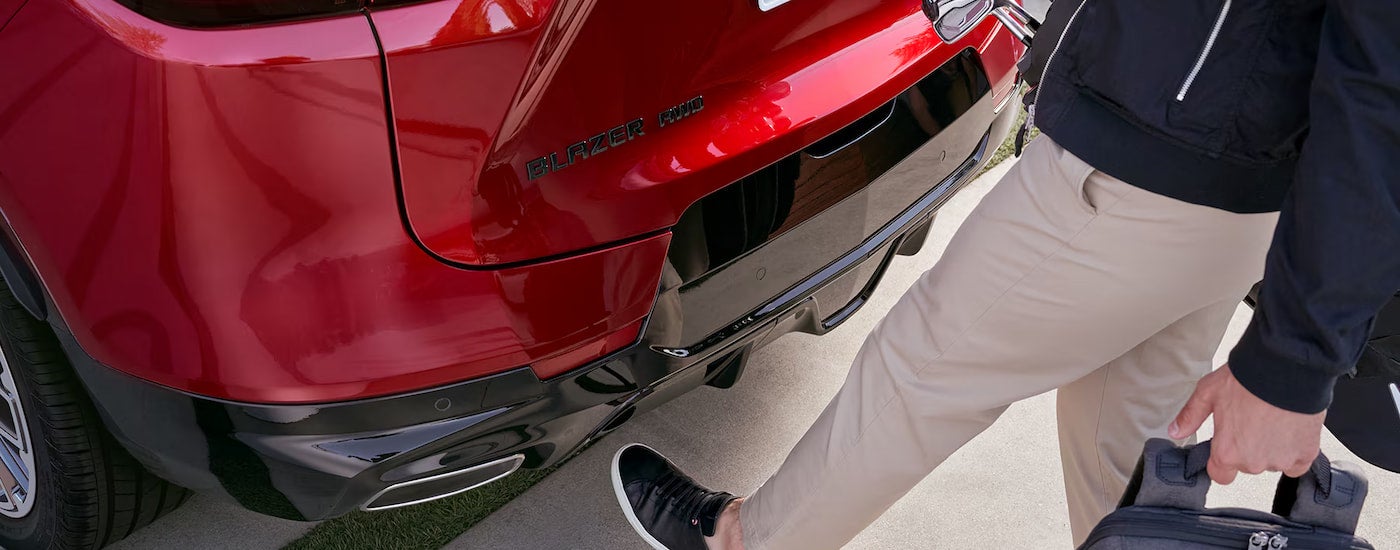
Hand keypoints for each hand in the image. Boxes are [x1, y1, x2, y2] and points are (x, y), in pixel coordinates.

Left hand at [1169, 364, 1325, 483]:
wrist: (1286, 367)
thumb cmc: (1247, 378)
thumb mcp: (1208, 392)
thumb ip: (1190, 416)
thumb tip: (1176, 432)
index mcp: (1227, 452)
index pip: (1220, 475)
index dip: (1221, 461)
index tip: (1225, 446)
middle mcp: (1254, 462)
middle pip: (1247, 465)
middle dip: (1247, 448)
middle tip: (1250, 421)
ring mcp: (1281, 460)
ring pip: (1271, 462)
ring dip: (1270, 448)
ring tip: (1271, 419)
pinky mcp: (1305, 454)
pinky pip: (1297, 463)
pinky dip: (1294, 450)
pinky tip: (1289, 430)